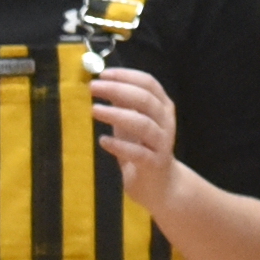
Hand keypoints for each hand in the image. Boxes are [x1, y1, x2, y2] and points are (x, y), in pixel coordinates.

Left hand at [89, 68, 180, 210]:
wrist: (161, 186)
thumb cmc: (143, 149)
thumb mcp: (133, 123)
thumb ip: (124, 105)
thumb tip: (104, 83)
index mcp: (163, 106)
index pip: (149, 83)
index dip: (127, 75)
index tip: (103, 73)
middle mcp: (166, 121)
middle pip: (145, 99)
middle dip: (118, 90)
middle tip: (93, 87)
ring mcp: (162, 143)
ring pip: (143, 124)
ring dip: (117, 115)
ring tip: (94, 110)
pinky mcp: (155, 164)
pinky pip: (138, 153)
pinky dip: (119, 145)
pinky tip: (103, 141)